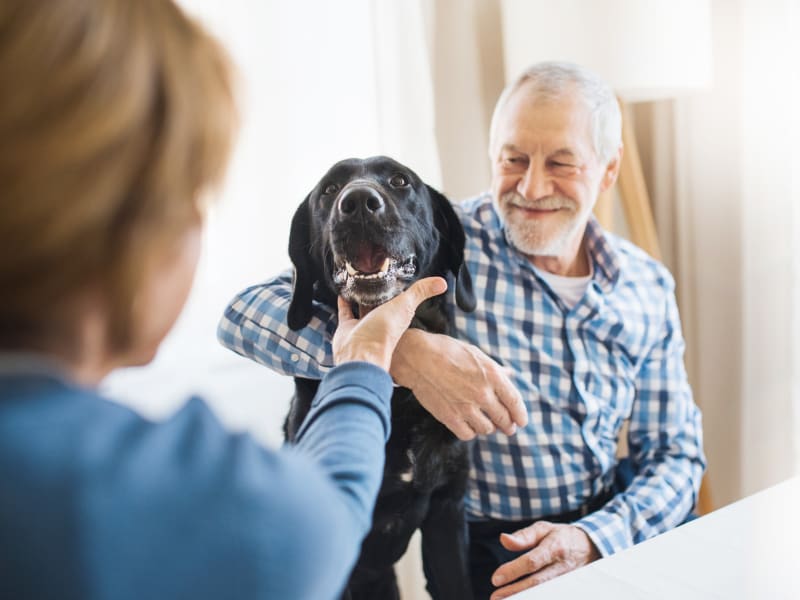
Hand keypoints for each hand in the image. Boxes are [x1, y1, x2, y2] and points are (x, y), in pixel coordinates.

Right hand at [332, 277, 447, 370]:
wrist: (360, 352)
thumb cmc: (383, 334)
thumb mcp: (405, 306)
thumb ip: (421, 292)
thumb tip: (442, 283)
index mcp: (396, 317)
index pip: (399, 301)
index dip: (399, 291)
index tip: (398, 278)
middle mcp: (380, 321)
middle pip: (380, 304)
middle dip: (379, 294)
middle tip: (376, 278)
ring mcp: (363, 325)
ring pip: (362, 307)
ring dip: (361, 296)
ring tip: (360, 282)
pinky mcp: (348, 326)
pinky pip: (346, 311)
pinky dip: (345, 301)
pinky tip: (344, 292)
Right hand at [390, 331, 525, 439]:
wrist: (417, 357)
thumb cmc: (447, 351)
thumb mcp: (476, 354)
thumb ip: (495, 368)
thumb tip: (510, 374)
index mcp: (492, 375)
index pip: (515, 402)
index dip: (521, 415)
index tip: (521, 422)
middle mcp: (482, 393)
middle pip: (504, 419)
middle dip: (507, 425)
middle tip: (507, 427)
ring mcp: (466, 407)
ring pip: (487, 429)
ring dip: (488, 427)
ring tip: (485, 422)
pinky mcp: (450, 417)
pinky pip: (468, 434)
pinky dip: (470, 432)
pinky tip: (468, 424)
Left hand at [489, 522, 599, 598]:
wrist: (589, 547)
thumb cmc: (561, 537)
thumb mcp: (543, 529)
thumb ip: (523, 536)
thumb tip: (503, 539)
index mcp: (555, 547)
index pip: (532, 561)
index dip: (513, 571)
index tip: (496, 578)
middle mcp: (562, 567)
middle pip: (537, 583)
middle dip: (515, 592)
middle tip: (495, 597)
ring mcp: (567, 581)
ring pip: (544, 593)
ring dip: (525, 599)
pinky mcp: (568, 589)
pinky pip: (551, 596)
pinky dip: (536, 599)